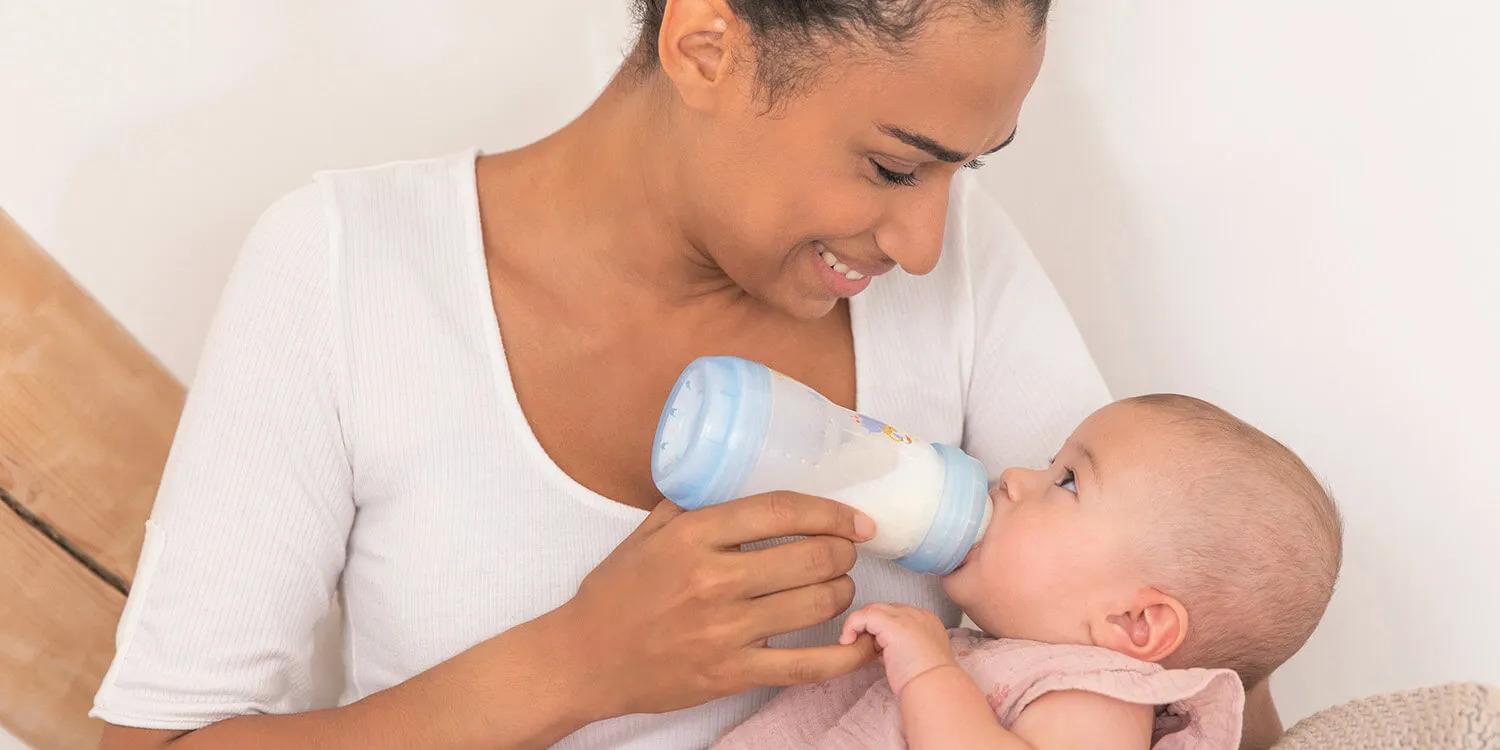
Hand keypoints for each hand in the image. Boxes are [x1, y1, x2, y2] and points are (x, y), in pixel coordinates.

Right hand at [556, 492, 880, 719]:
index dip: (830, 511)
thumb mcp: (648, 532)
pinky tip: (862, 643)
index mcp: (693, 535)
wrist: (585, 659)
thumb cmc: (617, 592)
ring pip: (816, 604)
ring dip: (842, 591)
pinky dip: (845, 655)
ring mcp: (725, 630)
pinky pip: (807, 666)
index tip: (855, 518)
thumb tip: (746, 475)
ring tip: (838, 587)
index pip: (781, 510)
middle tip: (844, 551)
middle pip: (810, 556)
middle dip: (842, 551)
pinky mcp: (732, 673)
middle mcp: (712, 580)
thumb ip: (696, 502)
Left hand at [839, 603, 957, 695]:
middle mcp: (918, 614)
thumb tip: (882, 648)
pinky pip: (863, 615)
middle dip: (870, 627)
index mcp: (928, 622)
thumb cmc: (927, 684)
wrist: (936, 690)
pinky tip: (848, 642)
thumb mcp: (917, 659)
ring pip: (873, 610)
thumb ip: (902, 647)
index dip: (882, 630)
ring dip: (859, 626)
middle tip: (866, 650)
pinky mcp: (892, 624)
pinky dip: (851, 626)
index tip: (878, 651)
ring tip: (855, 646)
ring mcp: (906, 617)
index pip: (897, 615)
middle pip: (884, 610)